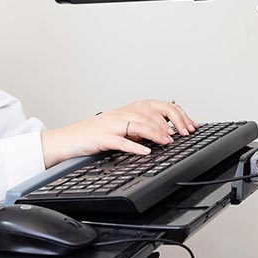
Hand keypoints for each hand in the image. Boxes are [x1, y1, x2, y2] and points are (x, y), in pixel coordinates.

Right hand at [40, 99, 197, 168]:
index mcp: (126, 111)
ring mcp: (110, 125)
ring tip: (168, 142)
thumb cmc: (93, 136)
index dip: (176, 114)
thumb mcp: (119, 129)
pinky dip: (134, 146)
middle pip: (150, 112)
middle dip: (170, 122)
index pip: (156, 106)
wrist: (68, 139)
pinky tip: (145, 151)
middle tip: (184, 134)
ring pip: (138, 124)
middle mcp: (120, 114)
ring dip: (156, 133)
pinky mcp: (102, 137)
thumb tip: (166, 134)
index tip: (190, 126)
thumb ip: (139, 129)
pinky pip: (120, 140)